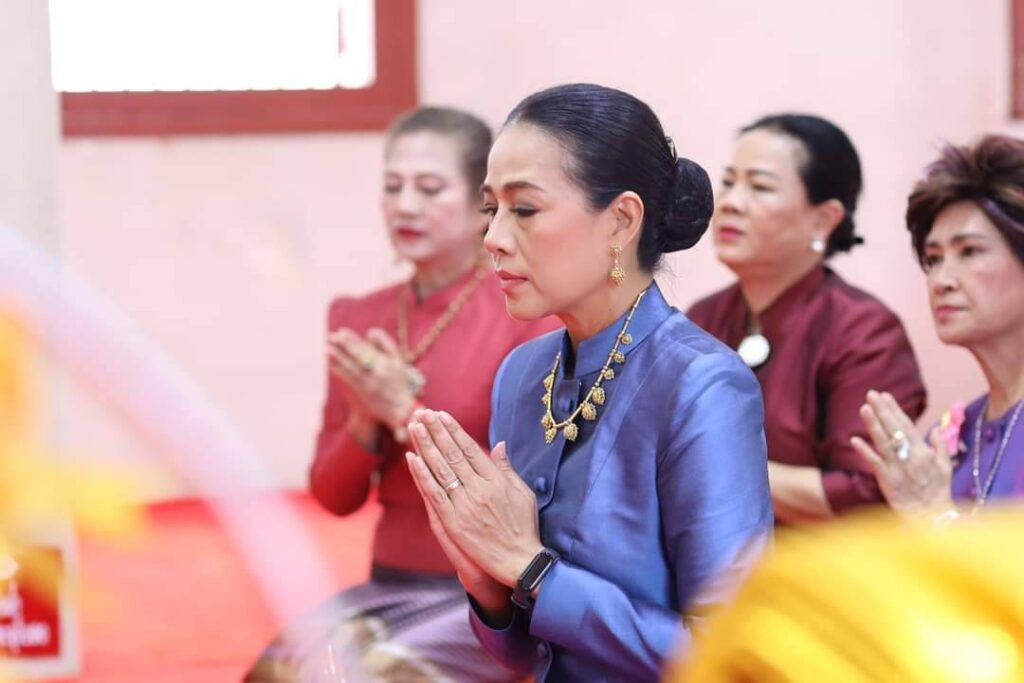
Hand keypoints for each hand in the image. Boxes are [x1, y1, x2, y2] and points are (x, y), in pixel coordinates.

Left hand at [327, 327, 415, 431]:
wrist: (396, 410)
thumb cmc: (397, 382)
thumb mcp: (398, 361)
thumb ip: (385, 344)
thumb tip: (369, 332)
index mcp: (386, 364)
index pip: (366, 348)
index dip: (352, 340)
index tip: (341, 331)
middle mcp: (376, 374)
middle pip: (356, 356)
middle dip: (343, 346)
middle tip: (332, 336)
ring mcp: (366, 384)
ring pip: (348, 367)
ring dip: (336, 357)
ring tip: (326, 347)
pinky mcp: (358, 393)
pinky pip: (345, 379)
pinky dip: (336, 369)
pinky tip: (329, 361)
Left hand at [405, 410, 542, 588]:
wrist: (519, 561)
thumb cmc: (524, 527)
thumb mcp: (523, 493)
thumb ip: (507, 469)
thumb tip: (498, 445)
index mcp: (496, 480)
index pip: (470, 448)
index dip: (454, 430)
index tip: (441, 415)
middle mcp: (479, 488)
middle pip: (452, 454)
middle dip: (436, 431)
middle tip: (422, 412)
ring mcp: (465, 505)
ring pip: (440, 469)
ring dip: (425, 445)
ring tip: (414, 426)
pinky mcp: (454, 522)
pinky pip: (434, 494)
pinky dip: (422, 475)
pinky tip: (412, 458)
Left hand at [851, 390, 954, 515]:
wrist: (930, 516)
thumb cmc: (938, 491)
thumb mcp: (946, 467)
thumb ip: (941, 446)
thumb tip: (936, 430)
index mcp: (923, 451)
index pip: (906, 425)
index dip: (895, 409)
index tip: (885, 395)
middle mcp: (909, 456)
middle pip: (893, 429)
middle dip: (882, 410)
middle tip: (871, 393)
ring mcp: (896, 467)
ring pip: (883, 442)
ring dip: (873, 424)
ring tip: (864, 408)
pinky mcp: (886, 479)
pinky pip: (874, 463)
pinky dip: (864, 451)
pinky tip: (854, 439)